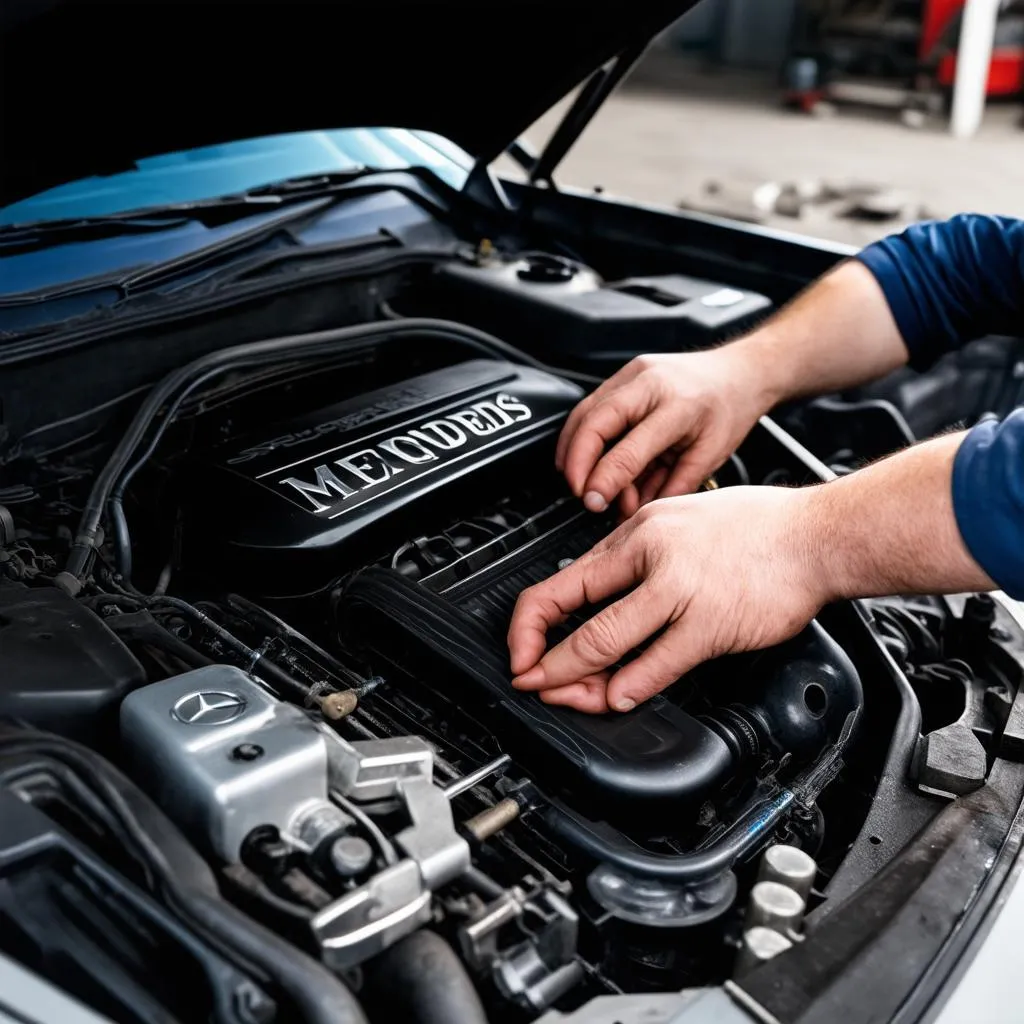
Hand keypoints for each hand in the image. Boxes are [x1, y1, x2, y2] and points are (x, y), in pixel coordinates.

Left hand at [508, 486, 827, 712]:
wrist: (816, 535)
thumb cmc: (756, 529)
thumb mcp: (679, 519)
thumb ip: (639, 554)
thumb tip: (600, 590)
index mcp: (639, 532)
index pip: (563, 579)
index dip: (532, 623)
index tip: (524, 649)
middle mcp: (652, 556)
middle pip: (575, 613)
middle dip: (543, 658)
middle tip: (530, 681)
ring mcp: (680, 589)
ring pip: (606, 640)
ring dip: (574, 678)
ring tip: (562, 697)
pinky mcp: (711, 621)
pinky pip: (659, 662)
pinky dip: (632, 686)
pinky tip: (618, 698)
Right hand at [556, 346, 776, 517]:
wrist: (738, 372)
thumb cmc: (728, 411)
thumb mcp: (710, 456)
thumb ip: (672, 485)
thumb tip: (635, 511)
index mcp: (680, 406)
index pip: (630, 448)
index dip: (605, 479)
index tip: (594, 502)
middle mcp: (651, 383)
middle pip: (595, 422)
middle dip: (577, 463)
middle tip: (580, 493)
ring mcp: (633, 374)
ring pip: (584, 413)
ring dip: (573, 452)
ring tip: (582, 482)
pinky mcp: (624, 375)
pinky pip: (590, 406)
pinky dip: (581, 437)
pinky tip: (585, 460)